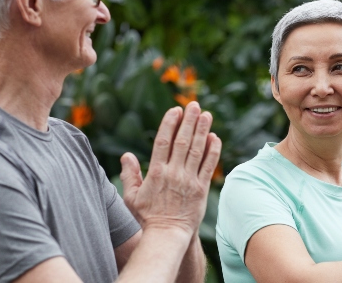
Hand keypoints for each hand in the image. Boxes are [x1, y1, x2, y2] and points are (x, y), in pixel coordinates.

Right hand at [119, 102, 221, 234]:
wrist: (167, 235)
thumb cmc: (147, 217)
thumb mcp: (131, 197)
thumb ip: (130, 175)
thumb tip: (126, 155)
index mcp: (156, 172)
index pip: (163, 141)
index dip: (170, 123)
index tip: (175, 110)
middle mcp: (174, 173)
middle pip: (182, 141)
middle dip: (189, 121)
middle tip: (194, 105)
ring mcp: (189, 180)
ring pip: (197, 150)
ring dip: (202, 131)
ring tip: (207, 115)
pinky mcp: (202, 189)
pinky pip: (208, 166)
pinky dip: (212, 151)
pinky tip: (215, 138)